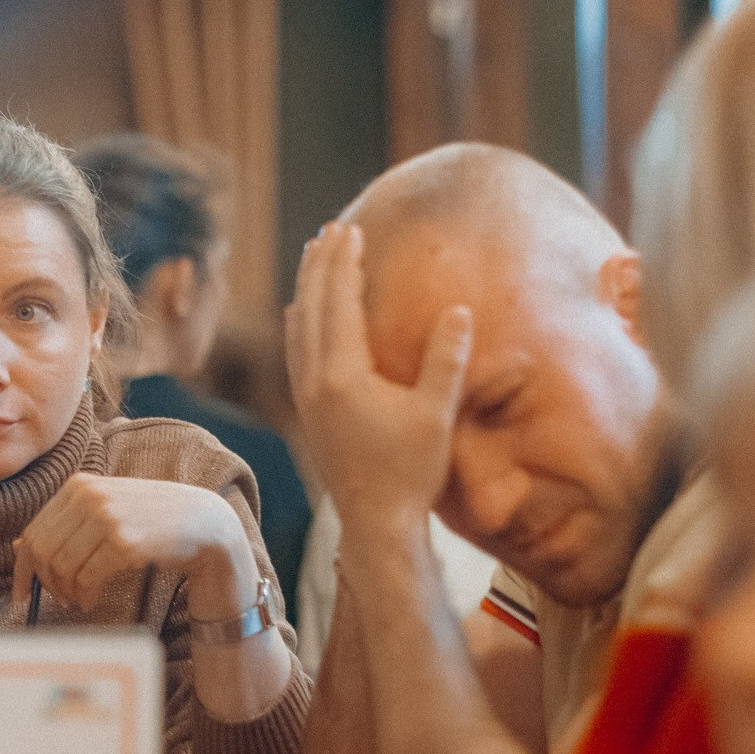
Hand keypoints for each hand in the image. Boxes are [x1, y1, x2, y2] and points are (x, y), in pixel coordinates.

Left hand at [13, 475, 253, 619]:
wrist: (204, 523)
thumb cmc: (152, 520)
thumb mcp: (106, 511)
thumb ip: (66, 524)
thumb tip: (21, 547)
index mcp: (79, 485)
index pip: (34, 531)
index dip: (24, 567)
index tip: (23, 592)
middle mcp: (90, 496)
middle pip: (42, 550)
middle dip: (45, 583)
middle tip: (58, 599)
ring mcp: (107, 517)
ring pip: (61, 566)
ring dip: (65, 592)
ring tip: (78, 600)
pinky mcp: (125, 542)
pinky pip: (86, 578)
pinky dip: (84, 595)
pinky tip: (91, 600)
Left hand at [285, 221, 471, 539]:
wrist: (376, 523)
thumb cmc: (410, 471)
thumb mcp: (436, 414)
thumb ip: (445, 360)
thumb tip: (458, 310)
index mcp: (343, 376)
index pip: (340, 304)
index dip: (344, 265)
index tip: (350, 231)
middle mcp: (315, 382)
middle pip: (312, 308)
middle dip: (322, 266)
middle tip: (330, 230)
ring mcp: (306, 397)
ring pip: (298, 328)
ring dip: (307, 289)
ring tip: (314, 257)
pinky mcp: (308, 411)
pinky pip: (296, 352)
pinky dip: (299, 322)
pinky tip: (301, 313)